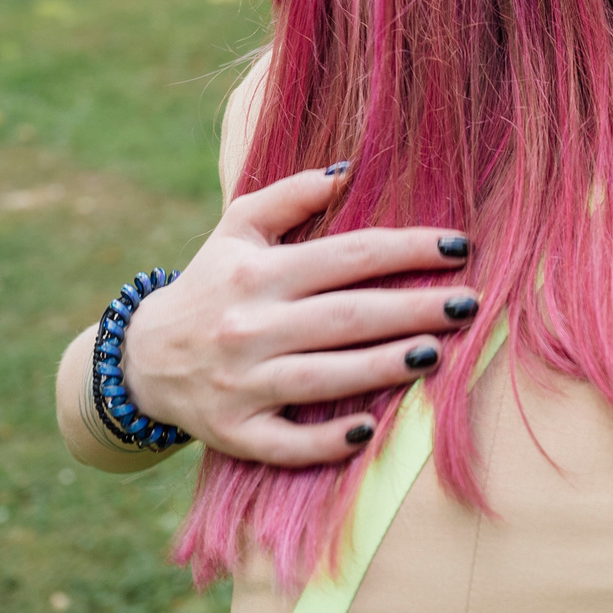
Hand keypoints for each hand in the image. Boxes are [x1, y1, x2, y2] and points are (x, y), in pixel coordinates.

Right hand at [118, 167, 478, 464]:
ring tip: (435, 354)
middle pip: (346, 316)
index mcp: (258, 272)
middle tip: (469, 304)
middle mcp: (249, 326)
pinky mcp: (235, 432)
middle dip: (412, 308)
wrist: (144, 358)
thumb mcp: (237, 228)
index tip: (460, 246)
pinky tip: (368, 430)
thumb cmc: (211, 284)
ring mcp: (242, 383)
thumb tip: (351, 170)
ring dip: (382, 367)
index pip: (348, 255)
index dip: (408, 249)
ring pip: (322, 376)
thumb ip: (291, 196)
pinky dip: (325, 441)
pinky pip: (285, 443)